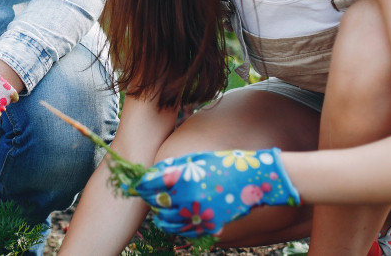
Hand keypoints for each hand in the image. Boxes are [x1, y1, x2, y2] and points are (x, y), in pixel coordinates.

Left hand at [132, 148, 300, 235]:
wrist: (253, 180)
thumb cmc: (224, 164)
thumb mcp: (197, 160)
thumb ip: (174, 168)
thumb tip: (153, 176)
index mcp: (181, 178)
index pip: (149, 184)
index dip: (141, 185)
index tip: (137, 184)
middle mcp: (187, 198)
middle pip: (156, 204)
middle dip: (151, 199)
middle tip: (149, 195)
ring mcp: (197, 216)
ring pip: (166, 221)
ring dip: (162, 215)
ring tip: (162, 208)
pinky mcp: (207, 228)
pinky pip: (183, 231)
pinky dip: (176, 226)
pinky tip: (178, 218)